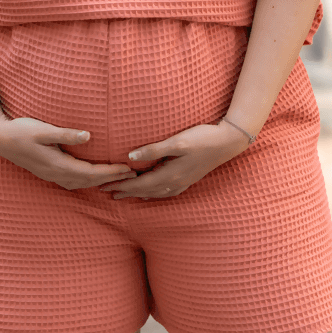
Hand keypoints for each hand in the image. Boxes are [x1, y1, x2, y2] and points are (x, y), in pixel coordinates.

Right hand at [0, 117, 137, 190]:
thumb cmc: (20, 131)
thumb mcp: (42, 130)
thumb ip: (66, 134)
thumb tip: (89, 136)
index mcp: (57, 164)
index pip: (91, 172)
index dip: (111, 172)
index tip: (128, 170)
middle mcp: (55, 173)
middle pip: (89, 181)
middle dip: (111, 179)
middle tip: (133, 175)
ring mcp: (51, 175)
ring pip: (82, 184)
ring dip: (100, 182)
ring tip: (118, 178)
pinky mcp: (48, 172)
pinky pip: (73, 182)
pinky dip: (88, 181)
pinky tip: (93, 178)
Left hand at [99, 121, 250, 199]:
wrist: (228, 142)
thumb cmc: (202, 138)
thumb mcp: (178, 141)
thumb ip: (154, 149)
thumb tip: (130, 157)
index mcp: (170, 174)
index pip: (138, 184)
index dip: (120, 185)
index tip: (104, 186)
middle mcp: (174, 183)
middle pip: (144, 191)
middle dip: (124, 191)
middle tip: (105, 191)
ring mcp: (182, 183)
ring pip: (154, 193)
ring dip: (137, 193)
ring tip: (122, 194)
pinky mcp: (188, 179)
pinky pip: (165, 192)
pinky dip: (152, 193)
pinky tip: (150, 192)